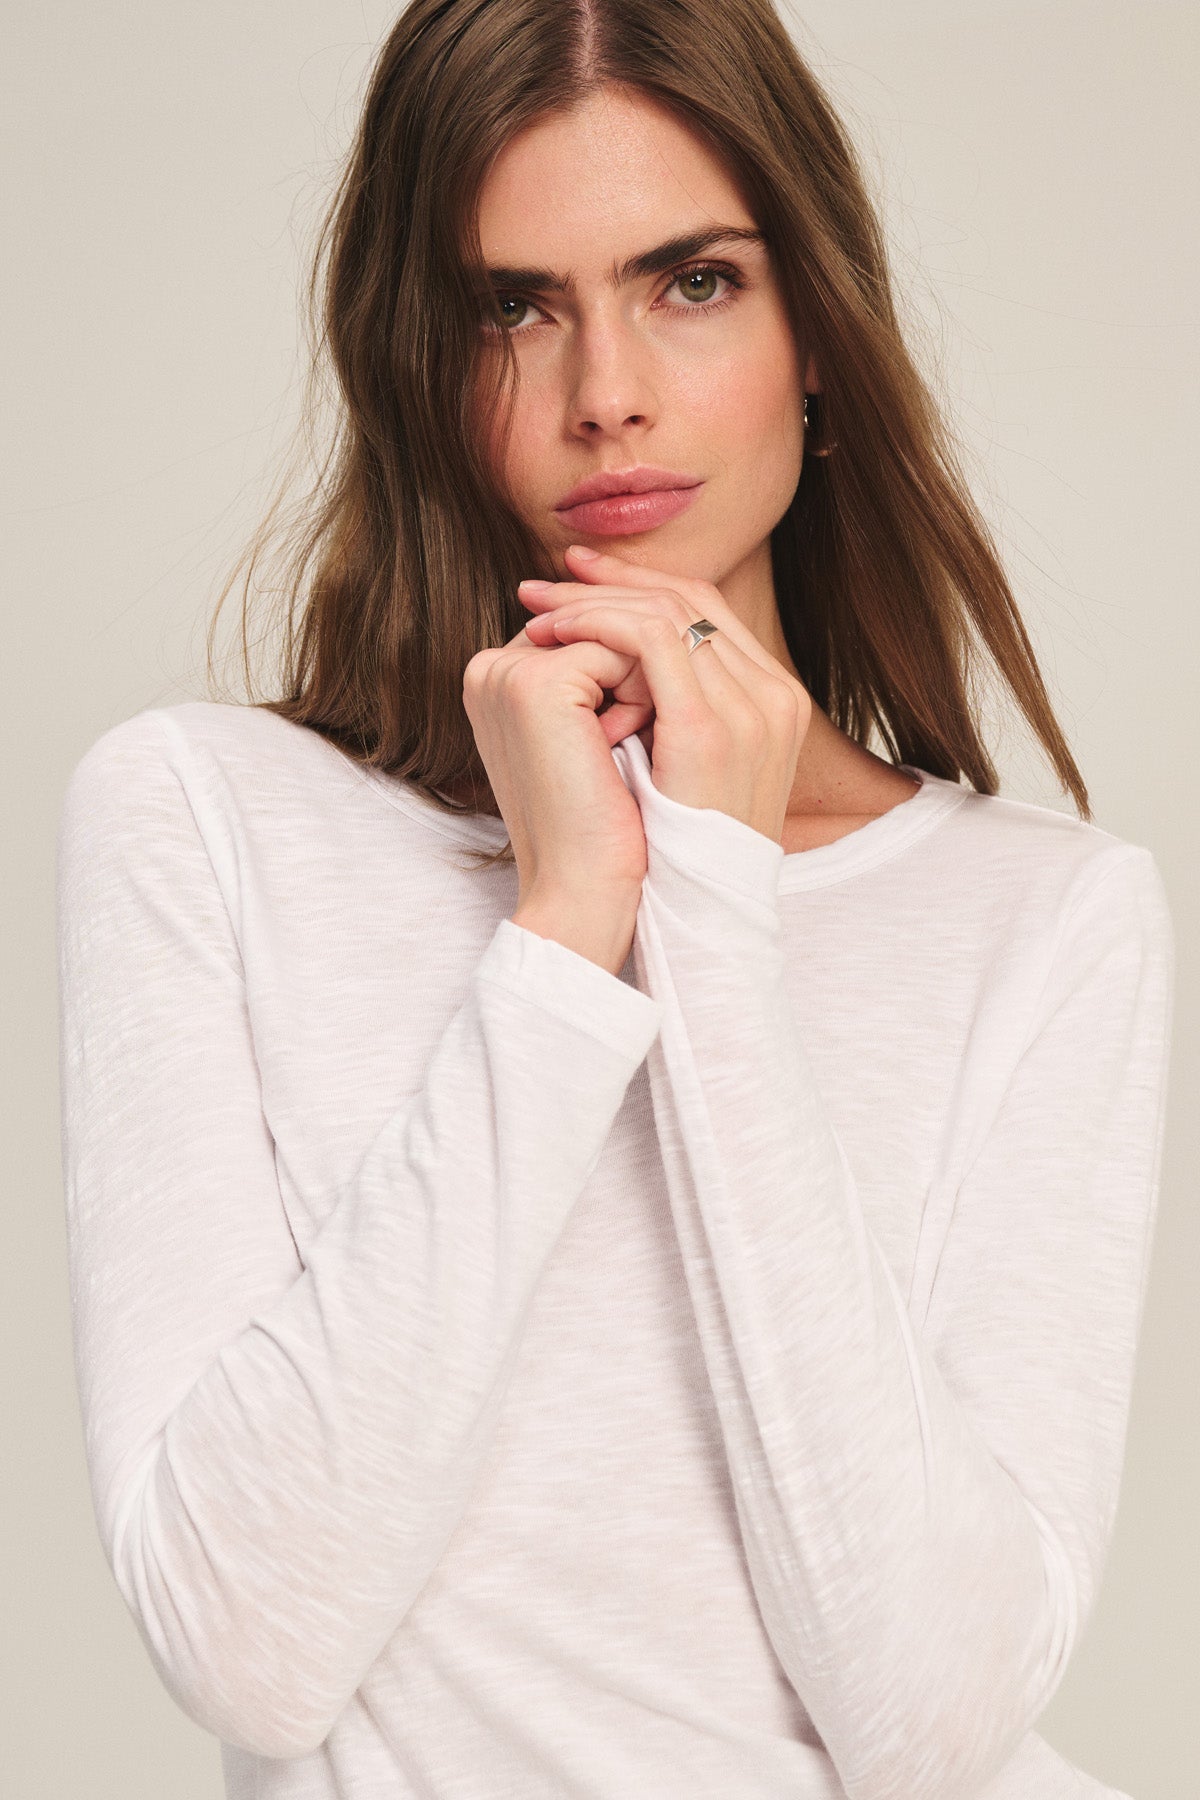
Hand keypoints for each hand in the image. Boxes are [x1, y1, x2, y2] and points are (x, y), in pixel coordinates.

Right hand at [461, 599, 652, 933]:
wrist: (585, 888)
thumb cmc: (604, 823)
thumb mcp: (598, 736)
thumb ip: (602, 678)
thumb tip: (655, 625)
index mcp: (497, 681)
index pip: (585, 629)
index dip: (632, 664)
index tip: (624, 729)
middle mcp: (490, 668)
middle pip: (599, 620)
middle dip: (640, 662)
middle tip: (633, 731)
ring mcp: (507, 672)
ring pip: (616, 629)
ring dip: (647, 677)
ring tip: (633, 740)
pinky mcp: (534, 684)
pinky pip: (623, 646)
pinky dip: (645, 692)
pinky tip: (628, 743)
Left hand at [519, 544, 812, 846]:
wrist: (671, 919)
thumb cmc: (657, 855)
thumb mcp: (673, 769)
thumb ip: (664, 713)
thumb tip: (609, 666)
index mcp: (773, 706)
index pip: (709, 612)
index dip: (643, 585)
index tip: (581, 579)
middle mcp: (773, 699)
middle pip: (690, 598)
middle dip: (612, 580)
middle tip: (547, 577)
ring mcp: (750, 711)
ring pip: (668, 609)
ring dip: (593, 601)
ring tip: (537, 608)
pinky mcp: (708, 728)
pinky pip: (650, 638)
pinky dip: (596, 624)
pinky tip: (552, 635)